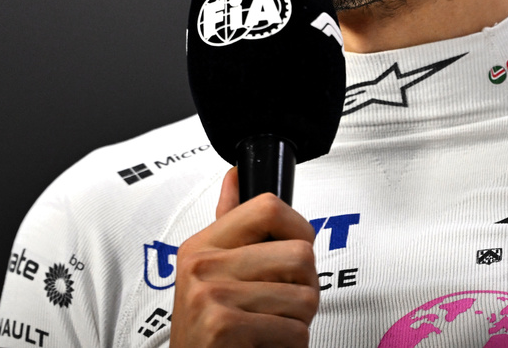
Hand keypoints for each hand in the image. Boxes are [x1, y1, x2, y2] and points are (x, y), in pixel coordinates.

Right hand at [170, 168, 319, 346]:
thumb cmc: (210, 329)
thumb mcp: (210, 273)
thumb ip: (229, 223)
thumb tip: (235, 176)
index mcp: (202, 245)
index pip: (269, 207)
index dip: (299, 229)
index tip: (294, 252)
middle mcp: (201, 266)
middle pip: (299, 254)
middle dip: (306, 287)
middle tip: (283, 305)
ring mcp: (210, 295)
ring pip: (305, 296)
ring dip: (300, 321)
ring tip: (272, 326)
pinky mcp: (223, 327)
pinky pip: (295, 330)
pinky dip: (292, 345)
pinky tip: (266, 344)